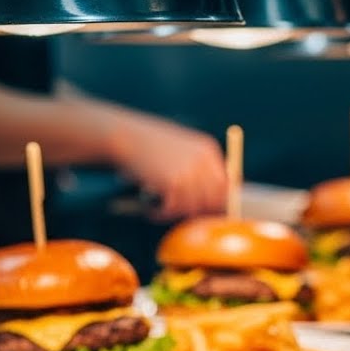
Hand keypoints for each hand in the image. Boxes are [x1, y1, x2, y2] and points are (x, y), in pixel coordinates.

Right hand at [106, 111, 226, 220]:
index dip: (214, 201)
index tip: (199, 211)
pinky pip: (174, 210)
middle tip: (177, 214)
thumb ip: (192, 167)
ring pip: (194, 208)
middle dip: (198, 211)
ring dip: (175, 214)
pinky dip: (161, 214)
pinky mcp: (174, 183)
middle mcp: (203, 161)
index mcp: (207, 150)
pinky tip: (149, 211)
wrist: (124, 136)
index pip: (225, 184)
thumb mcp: (176, 150)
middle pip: (215, 199)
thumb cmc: (144, 145)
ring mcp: (190, 172)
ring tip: (158, 211)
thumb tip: (203, 200)